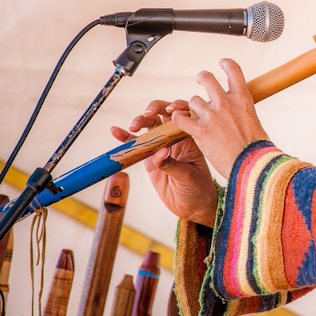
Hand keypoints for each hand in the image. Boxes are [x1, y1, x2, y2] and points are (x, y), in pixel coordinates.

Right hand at [110, 99, 217, 226]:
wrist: (192, 207)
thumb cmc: (198, 189)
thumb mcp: (188, 177)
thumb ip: (172, 165)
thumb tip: (159, 152)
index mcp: (191, 138)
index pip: (185, 115)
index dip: (177, 107)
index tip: (171, 110)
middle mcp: (176, 138)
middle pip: (165, 114)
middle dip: (155, 108)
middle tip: (147, 114)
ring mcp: (162, 146)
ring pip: (150, 126)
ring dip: (140, 121)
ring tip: (133, 126)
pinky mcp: (149, 158)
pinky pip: (137, 144)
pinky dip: (126, 137)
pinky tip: (116, 131)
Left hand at [171, 58, 269, 178]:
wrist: (253, 166)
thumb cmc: (258, 150)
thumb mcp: (255, 123)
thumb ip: (243, 113)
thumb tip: (242, 115)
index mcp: (243, 99)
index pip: (233, 70)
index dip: (226, 64)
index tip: (221, 63)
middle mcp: (226, 103)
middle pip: (206, 78)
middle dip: (202, 78)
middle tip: (200, 81)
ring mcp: (211, 116)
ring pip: (193, 101)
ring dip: (193, 108)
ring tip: (196, 117)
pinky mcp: (199, 131)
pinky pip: (180, 118)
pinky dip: (179, 120)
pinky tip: (182, 123)